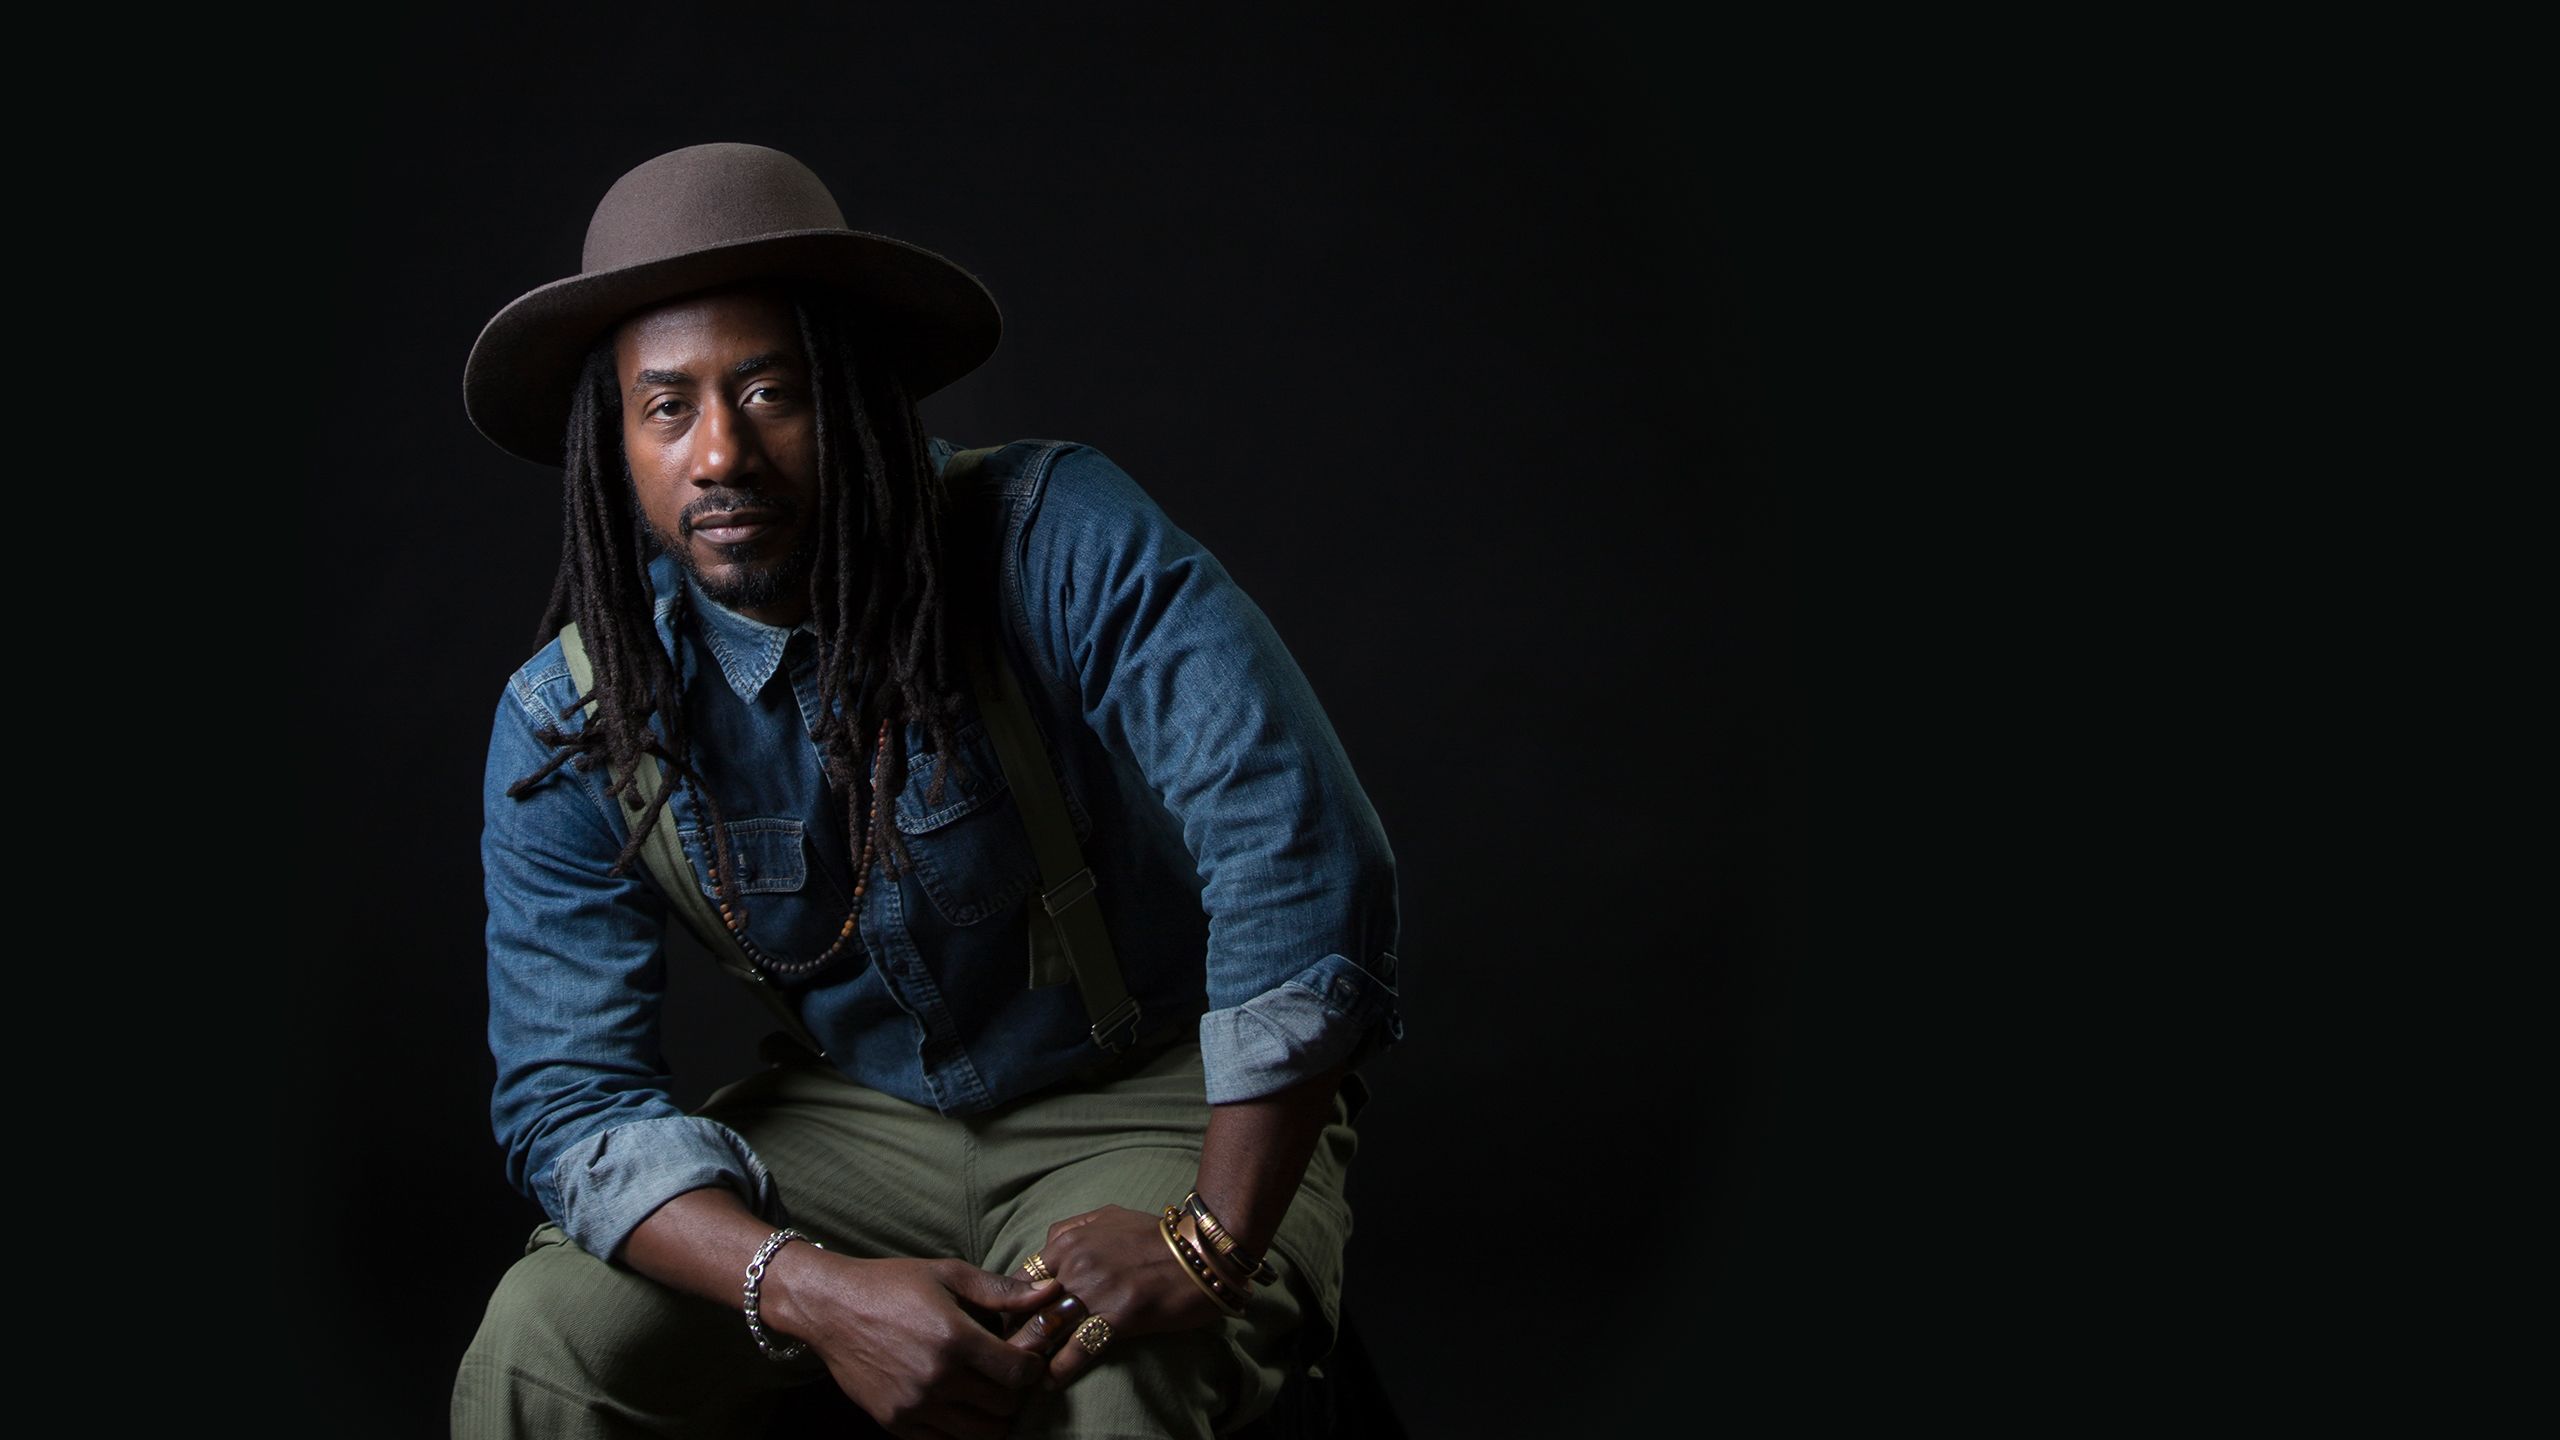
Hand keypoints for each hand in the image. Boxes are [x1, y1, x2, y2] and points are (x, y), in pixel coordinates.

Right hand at [771, 1249, 1061, 1439]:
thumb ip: (1003, 1291)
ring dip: (993, 1417)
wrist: (830, 1308)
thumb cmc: (891, 1284)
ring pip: (980, 1433)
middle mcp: (936, 1378)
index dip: (1032, 1368)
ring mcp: (915, 1405)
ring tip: (987, 1393)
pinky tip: (959, 1405)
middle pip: (1004, 1407)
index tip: (1026, 1357)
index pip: (1018, 1374)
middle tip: (1008, 1375)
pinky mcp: (896, 1423)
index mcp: (954, 1338)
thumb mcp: (949, 1275)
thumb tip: (1050, 1293)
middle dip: (1015, 1393)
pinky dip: (961, 1430)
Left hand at [1003, 1206, 1230, 1391]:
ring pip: (1046, 1328)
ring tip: (1021, 1372)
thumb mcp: (1110, 1216)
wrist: (1203, 1252)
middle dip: (1012, 1332)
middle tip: (1004, 1353)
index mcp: (1068, 1240)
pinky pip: (1078, 1348)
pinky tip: (1051, 1382)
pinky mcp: (1119, 1316)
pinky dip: (1060, 1369)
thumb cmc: (1157, 1235)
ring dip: (1030, 1353)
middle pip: (1026, 1306)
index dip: (1010, 1305)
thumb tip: (1049, 1244)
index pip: (1020, 1278)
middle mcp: (1076, 1263)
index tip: (1007, 1324)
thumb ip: (1073, 1227)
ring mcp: (1096, 1289)